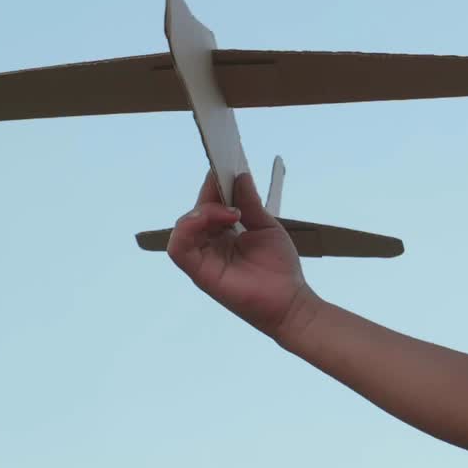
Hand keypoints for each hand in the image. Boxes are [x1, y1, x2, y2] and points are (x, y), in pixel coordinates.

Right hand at [167, 170, 313, 338]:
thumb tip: (240, 175)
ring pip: (183, 227)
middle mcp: (209, 245)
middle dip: (210, 193)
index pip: (209, 204)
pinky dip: (189, 228)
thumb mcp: (266, 227)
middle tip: (227, 182)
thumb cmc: (279, 267)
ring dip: (202, 210)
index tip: (224, 167)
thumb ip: (250, 203)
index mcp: (223, 234)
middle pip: (195, 212)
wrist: (289, 300)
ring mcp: (202, 258)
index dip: (213, 185)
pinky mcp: (199, 272)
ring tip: (229, 210)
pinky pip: (178, 248)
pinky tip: (218, 218)